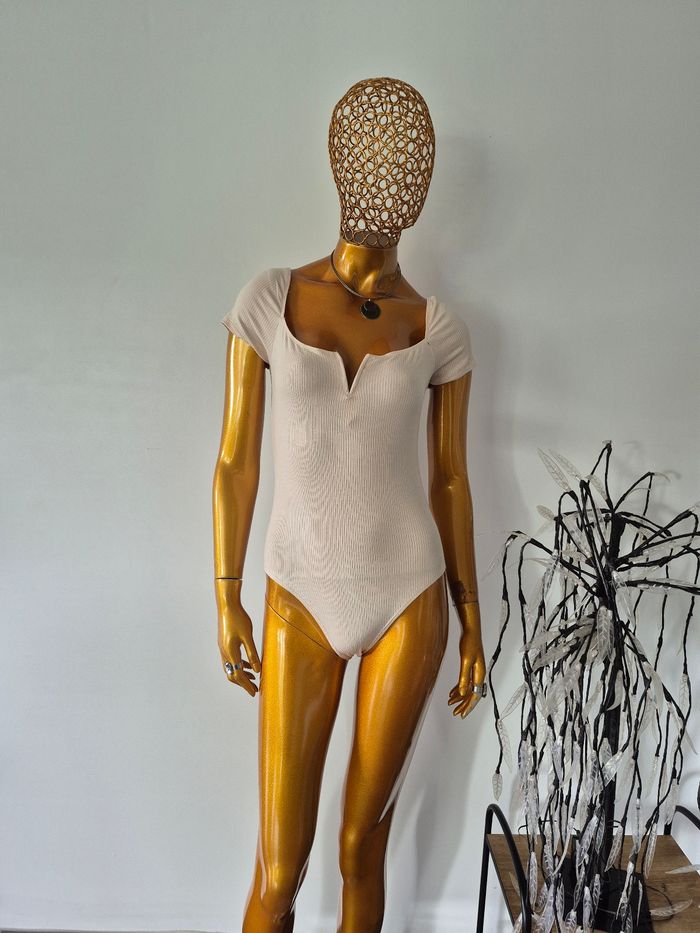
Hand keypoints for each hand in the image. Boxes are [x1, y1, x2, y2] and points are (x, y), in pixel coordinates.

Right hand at [215, 580, 261, 695]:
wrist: (227, 605)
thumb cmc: (239, 619)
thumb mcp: (248, 637)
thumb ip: (252, 654)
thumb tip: (257, 670)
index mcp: (230, 652)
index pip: (238, 675)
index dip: (246, 685)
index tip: (254, 692)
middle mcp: (224, 652)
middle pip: (232, 674)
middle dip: (243, 683)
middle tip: (255, 688)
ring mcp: (223, 648)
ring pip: (231, 668)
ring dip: (241, 674)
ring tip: (254, 678)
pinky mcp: (224, 643)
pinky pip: (231, 660)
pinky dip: (239, 665)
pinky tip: (248, 664)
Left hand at [448, 616, 485, 718]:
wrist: (471, 631)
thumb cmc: (470, 643)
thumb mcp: (465, 661)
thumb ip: (464, 678)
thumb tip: (463, 693)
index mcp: (479, 674)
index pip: (475, 695)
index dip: (468, 706)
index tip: (462, 714)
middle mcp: (478, 674)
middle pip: (472, 694)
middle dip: (464, 704)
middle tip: (455, 712)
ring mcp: (475, 671)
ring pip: (468, 689)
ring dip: (460, 697)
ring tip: (450, 703)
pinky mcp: (470, 666)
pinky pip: (465, 681)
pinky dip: (459, 688)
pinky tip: (452, 692)